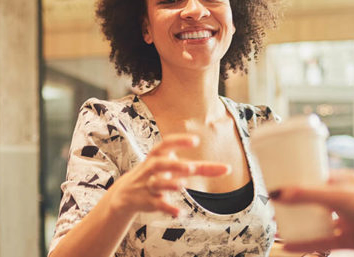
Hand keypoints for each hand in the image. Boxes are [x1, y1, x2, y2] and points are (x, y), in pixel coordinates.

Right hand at [107, 134, 230, 217]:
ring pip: (157, 183)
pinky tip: (179, 213)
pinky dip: (168, 208)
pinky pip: (157, 204)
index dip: (180, 141)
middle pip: (160, 164)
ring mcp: (149, 185)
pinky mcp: (148, 201)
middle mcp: (151, 168)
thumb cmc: (159, 174)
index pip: (166, 144)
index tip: (195, 141)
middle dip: (174, 165)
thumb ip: (202, 168)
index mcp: (158, 155)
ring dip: (169, 184)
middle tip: (191, 167)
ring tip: (182, 185)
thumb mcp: (176, 168)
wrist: (126, 192)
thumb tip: (227, 168)